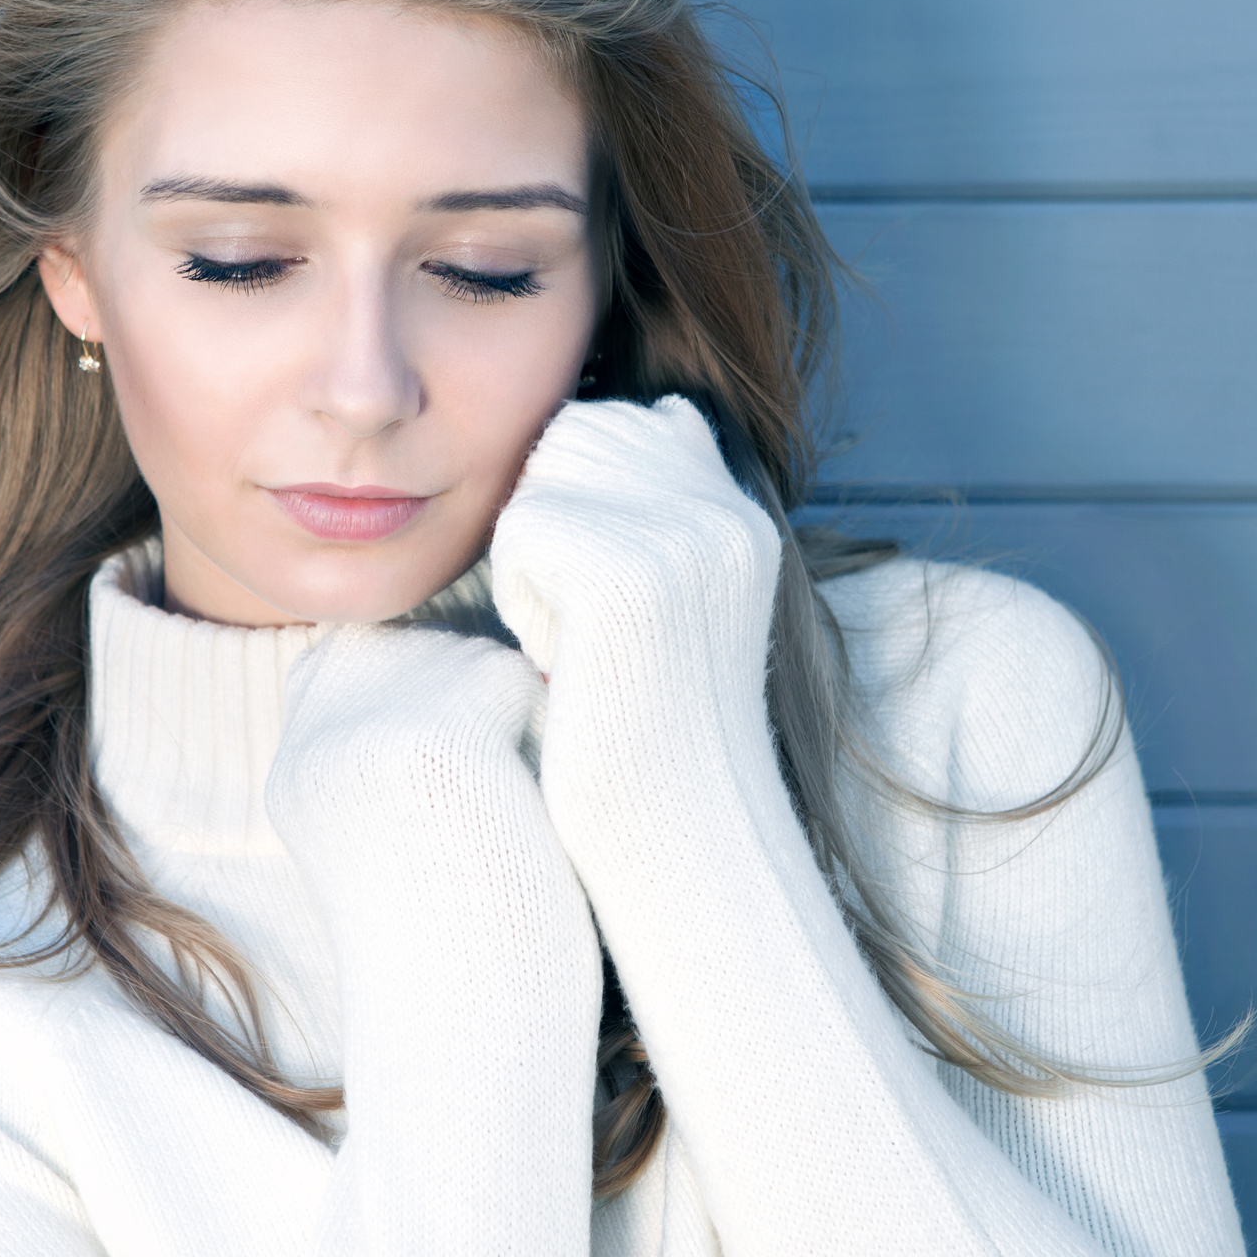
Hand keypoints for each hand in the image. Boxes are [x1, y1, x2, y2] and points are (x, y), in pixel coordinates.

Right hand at [264, 623, 597, 1024]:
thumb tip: (469, 662)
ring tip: (512, 824)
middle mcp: (319, 741)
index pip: (353, 658)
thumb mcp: (395, 844)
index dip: (428, 695)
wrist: (471, 1037)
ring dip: (520, 720)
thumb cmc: (466, 955)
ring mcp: (369, 735)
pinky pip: (521, 682)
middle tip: (494, 815)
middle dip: (481, 700)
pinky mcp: (435, 740)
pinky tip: (533, 815)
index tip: (461, 785)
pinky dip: (549, 739)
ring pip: (476, 658)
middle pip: (424, 647)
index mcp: (296, 771)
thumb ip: (390, 753)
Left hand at [487, 394, 783, 822]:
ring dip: (530, 557)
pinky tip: (563, 662)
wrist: (679, 836)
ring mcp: (680, 536)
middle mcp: (722, 509)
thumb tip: (581, 432)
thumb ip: (647, 516)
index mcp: (739, 513)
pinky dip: (519, 599)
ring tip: (575, 641)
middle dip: (550, 519)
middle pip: (573, 436)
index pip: (622, 421)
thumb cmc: (646, 733)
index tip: (599, 597)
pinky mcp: (624, 571)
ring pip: (541, 480)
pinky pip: (518, 531)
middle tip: (583, 624)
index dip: (578, 495)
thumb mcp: (669, 606)